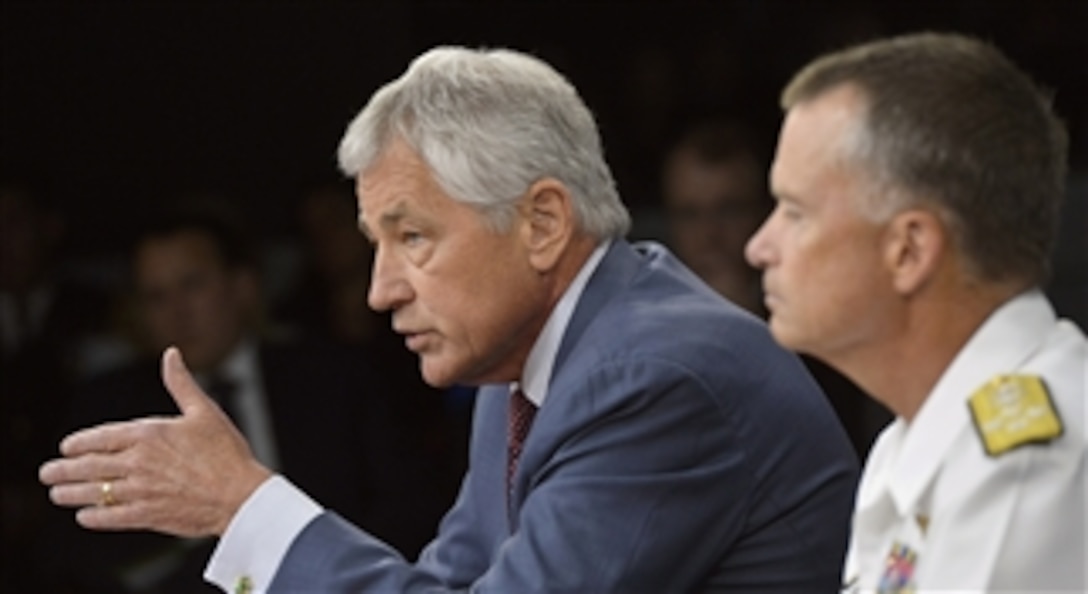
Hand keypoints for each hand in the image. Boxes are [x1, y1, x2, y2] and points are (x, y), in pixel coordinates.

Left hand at [39, 347, 271, 536]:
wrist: (240, 494)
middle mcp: (139, 462)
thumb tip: (171, 355)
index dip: (79, 443)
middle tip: (47, 473)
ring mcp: (141, 490)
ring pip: (94, 492)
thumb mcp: (204, 411)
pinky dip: (94, 517)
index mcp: (150, 434)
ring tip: (57, 494)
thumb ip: (181, 383)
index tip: (67, 447)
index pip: (101, 438)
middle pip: (89, 466)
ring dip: (70, 494)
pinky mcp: (147, 515)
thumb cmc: (227, 453)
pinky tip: (85, 516)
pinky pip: (111, 517)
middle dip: (63, 470)